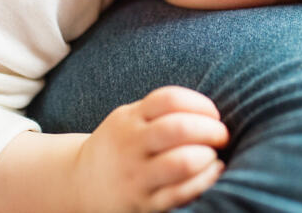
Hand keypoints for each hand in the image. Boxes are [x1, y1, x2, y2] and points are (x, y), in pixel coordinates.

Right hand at [74, 86, 228, 211]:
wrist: (79, 183)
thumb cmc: (120, 146)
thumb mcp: (130, 119)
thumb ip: (162, 111)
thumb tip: (212, 112)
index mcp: (130, 119)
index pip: (169, 99)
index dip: (201, 104)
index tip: (213, 115)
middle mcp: (130, 145)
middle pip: (178, 129)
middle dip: (210, 130)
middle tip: (222, 135)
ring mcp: (136, 176)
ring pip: (181, 163)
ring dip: (207, 157)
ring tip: (214, 157)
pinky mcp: (143, 204)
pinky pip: (180, 193)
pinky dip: (205, 181)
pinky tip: (213, 173)